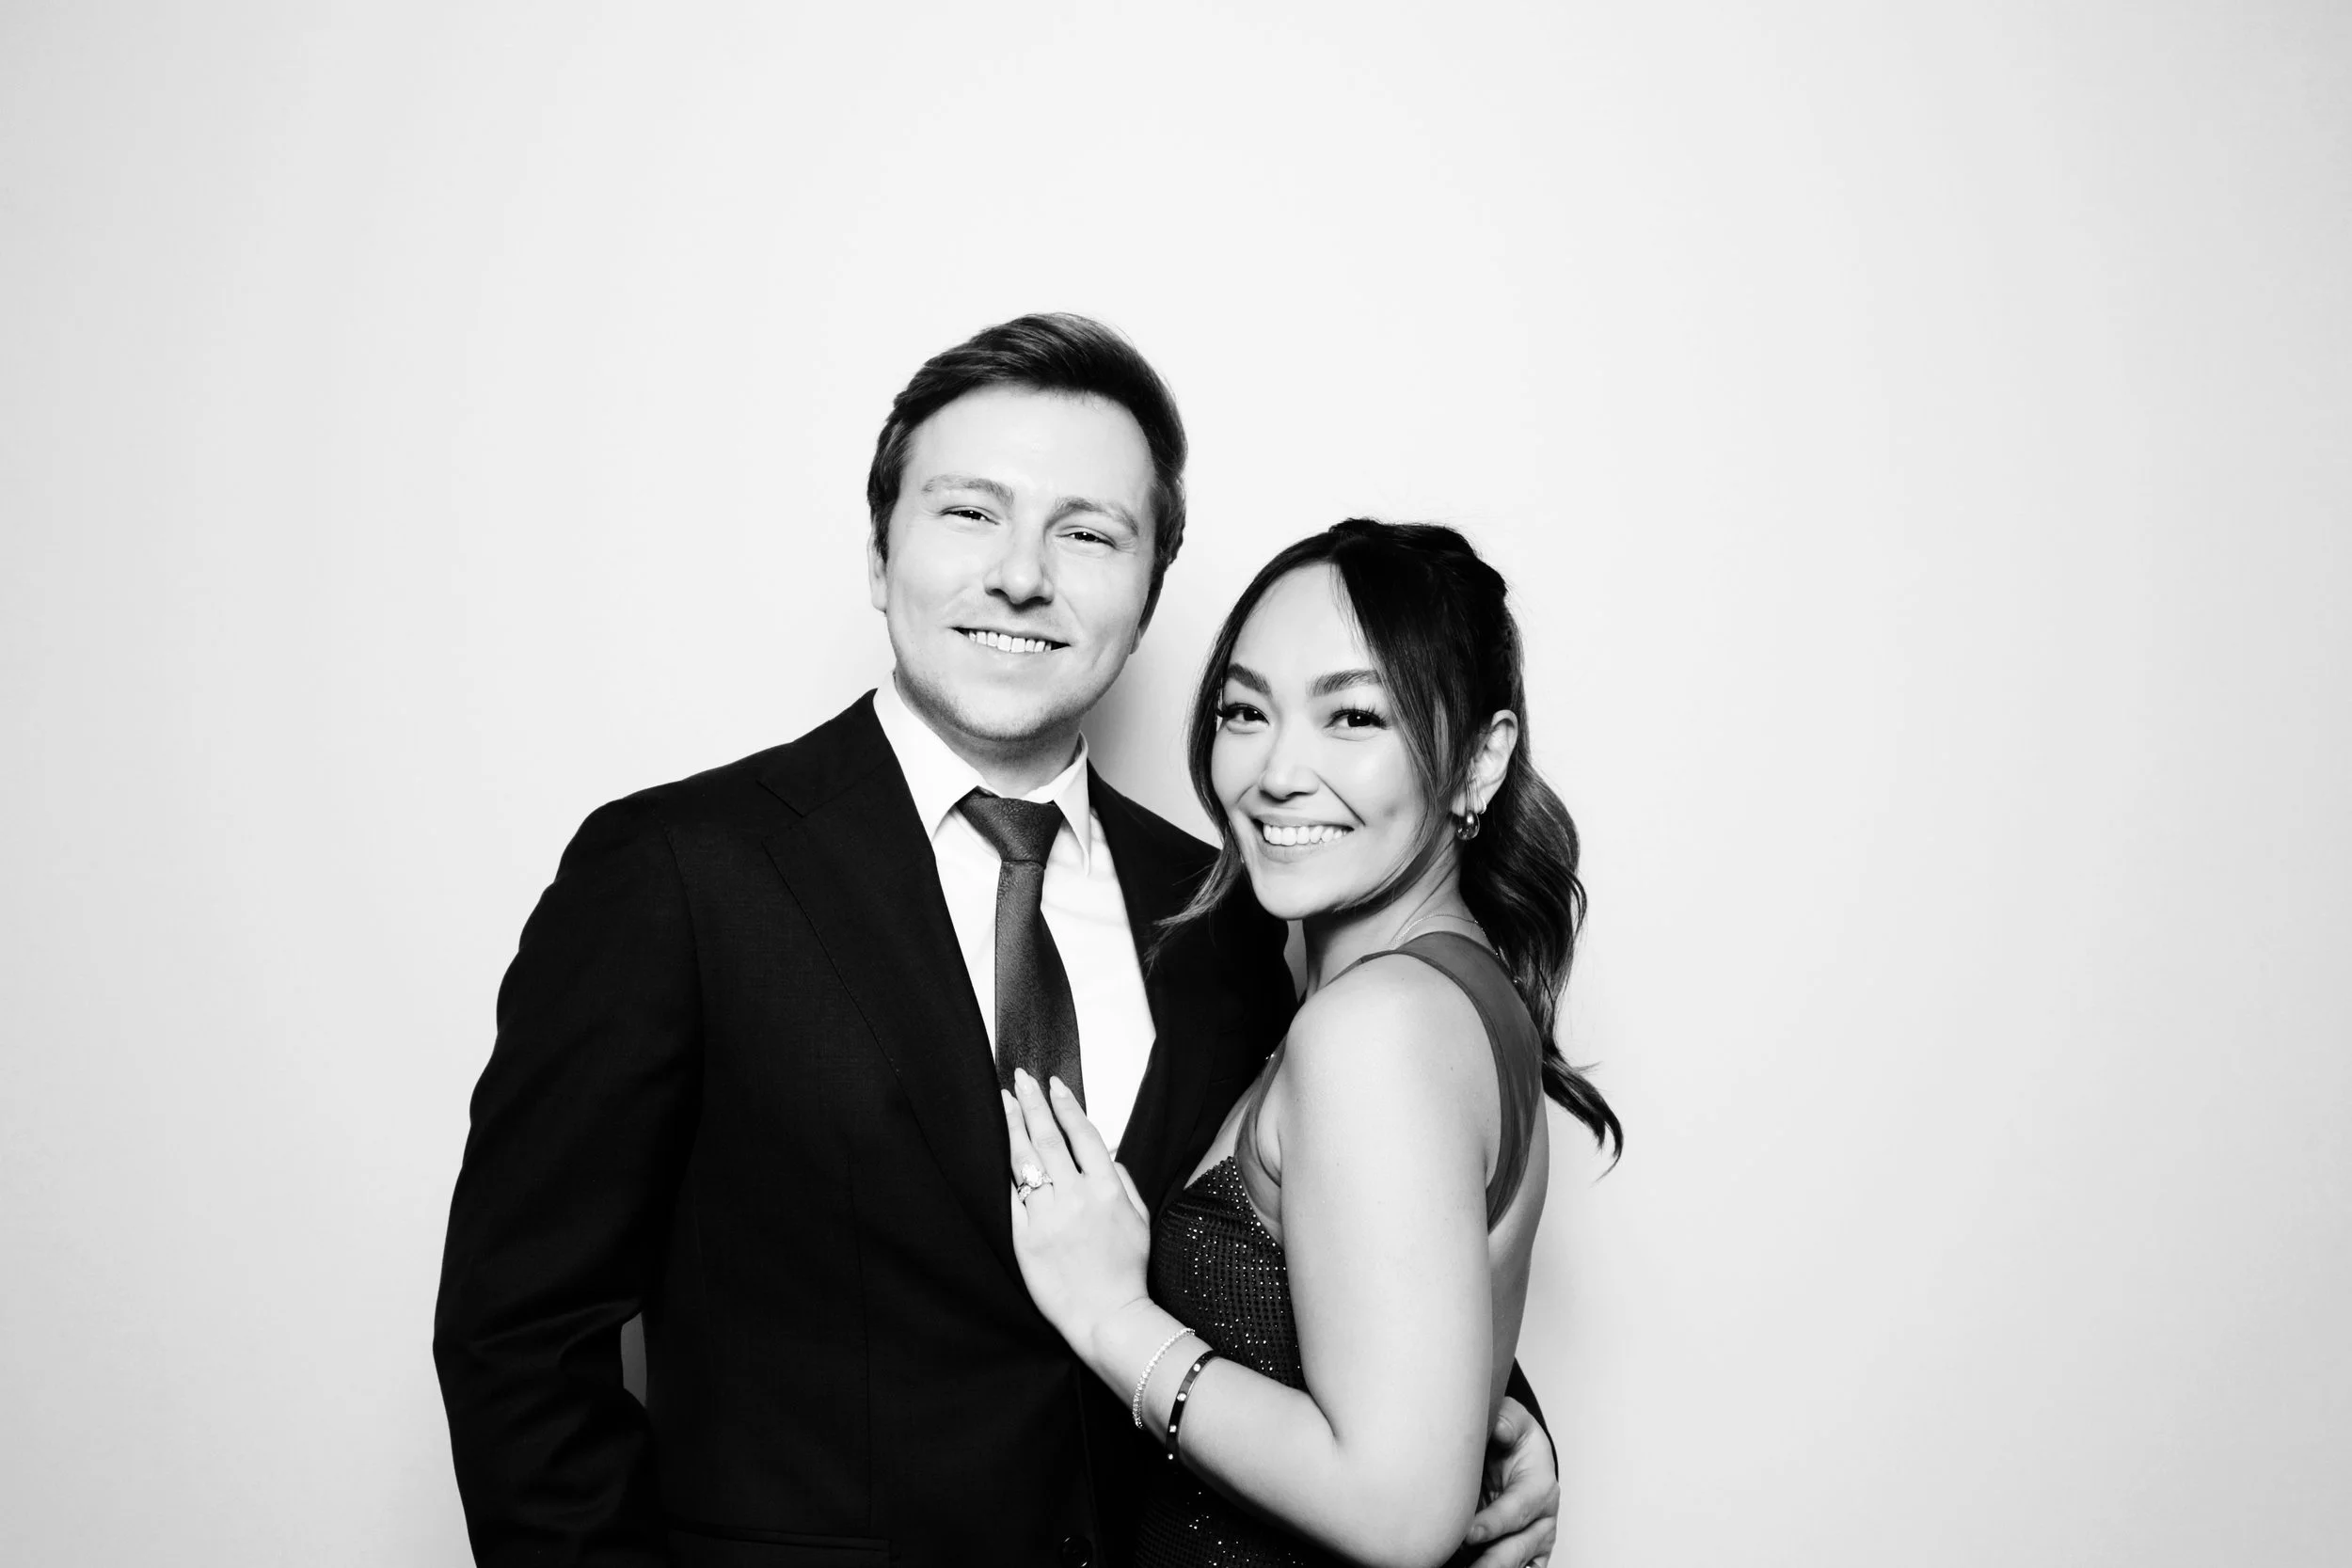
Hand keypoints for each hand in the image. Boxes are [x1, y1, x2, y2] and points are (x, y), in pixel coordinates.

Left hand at [1002, 1070, 1152, 1358]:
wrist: (1107, 1316)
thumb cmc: (1126, 1271)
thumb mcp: (1139, 1219)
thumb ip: (1122, 1181)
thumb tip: (1105, 1152)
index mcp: (1107, 1189)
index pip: (1083, 1135)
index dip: (1067, 1106)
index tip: (1054, 1084)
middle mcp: (1077, 1197)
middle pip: (1049, 1139)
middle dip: (1032, 1104)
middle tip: (1020, 1078)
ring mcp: (1048, 1217)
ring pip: (1026, 1162)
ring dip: (1014, 1128)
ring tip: (1003, 1101)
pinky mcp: (1025, 1238)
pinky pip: (1011, 1198)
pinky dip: (1005, 1172)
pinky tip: (996, 1150)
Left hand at [1462, 1396, 1558, 1567]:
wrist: (1518, 1457)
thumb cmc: (1515, 1440)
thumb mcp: (1513, 1421)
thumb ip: (1507, 1420)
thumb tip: (1500, 1427)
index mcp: (1541, 1487)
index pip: (1517, 1510)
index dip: (1494, 1523)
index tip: (1469, 1533)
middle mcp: (1542, 1520)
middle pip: (1517, 1547)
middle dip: (1492, 1560)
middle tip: (1468, 1567)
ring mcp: (1535, 1541)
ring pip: (1515, 1563)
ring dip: (1491, 1567)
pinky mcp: (1527, 1556)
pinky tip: (1472, 1567)